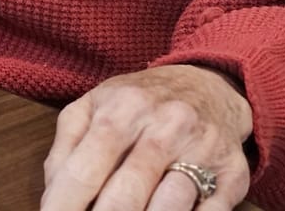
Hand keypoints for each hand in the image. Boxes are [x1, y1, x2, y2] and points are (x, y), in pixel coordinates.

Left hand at [41, 64, 252, 210]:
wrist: (210, 85)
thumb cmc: (141, 103)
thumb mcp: (94, 106)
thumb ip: (65, 148)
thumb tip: (52, 195)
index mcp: (121, 109)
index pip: (84, 170)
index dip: (63, 207)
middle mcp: (164, 127)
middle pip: (125, 196)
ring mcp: (202, 151)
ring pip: (168, 208)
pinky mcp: (233, 175)